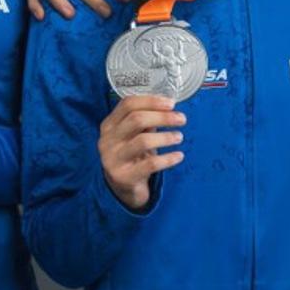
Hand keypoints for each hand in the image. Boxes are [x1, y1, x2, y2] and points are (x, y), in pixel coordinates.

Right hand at [99, 95, 185, 209]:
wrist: (121, 188)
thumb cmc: (131, 155)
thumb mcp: (132, 136)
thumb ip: (144, 121)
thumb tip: (168, 107)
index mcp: (109, 125)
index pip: (128, 104)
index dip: (151, 101)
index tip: (171, 103)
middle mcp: (107, 140)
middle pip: (137, 119)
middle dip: (162, 117)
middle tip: (181, 119)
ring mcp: (113, 159)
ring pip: (143, 141)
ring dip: (166, 137)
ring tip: (179, 137)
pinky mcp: (124, 177)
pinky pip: (151, 164)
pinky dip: (168, 158)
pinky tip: (179, 156)